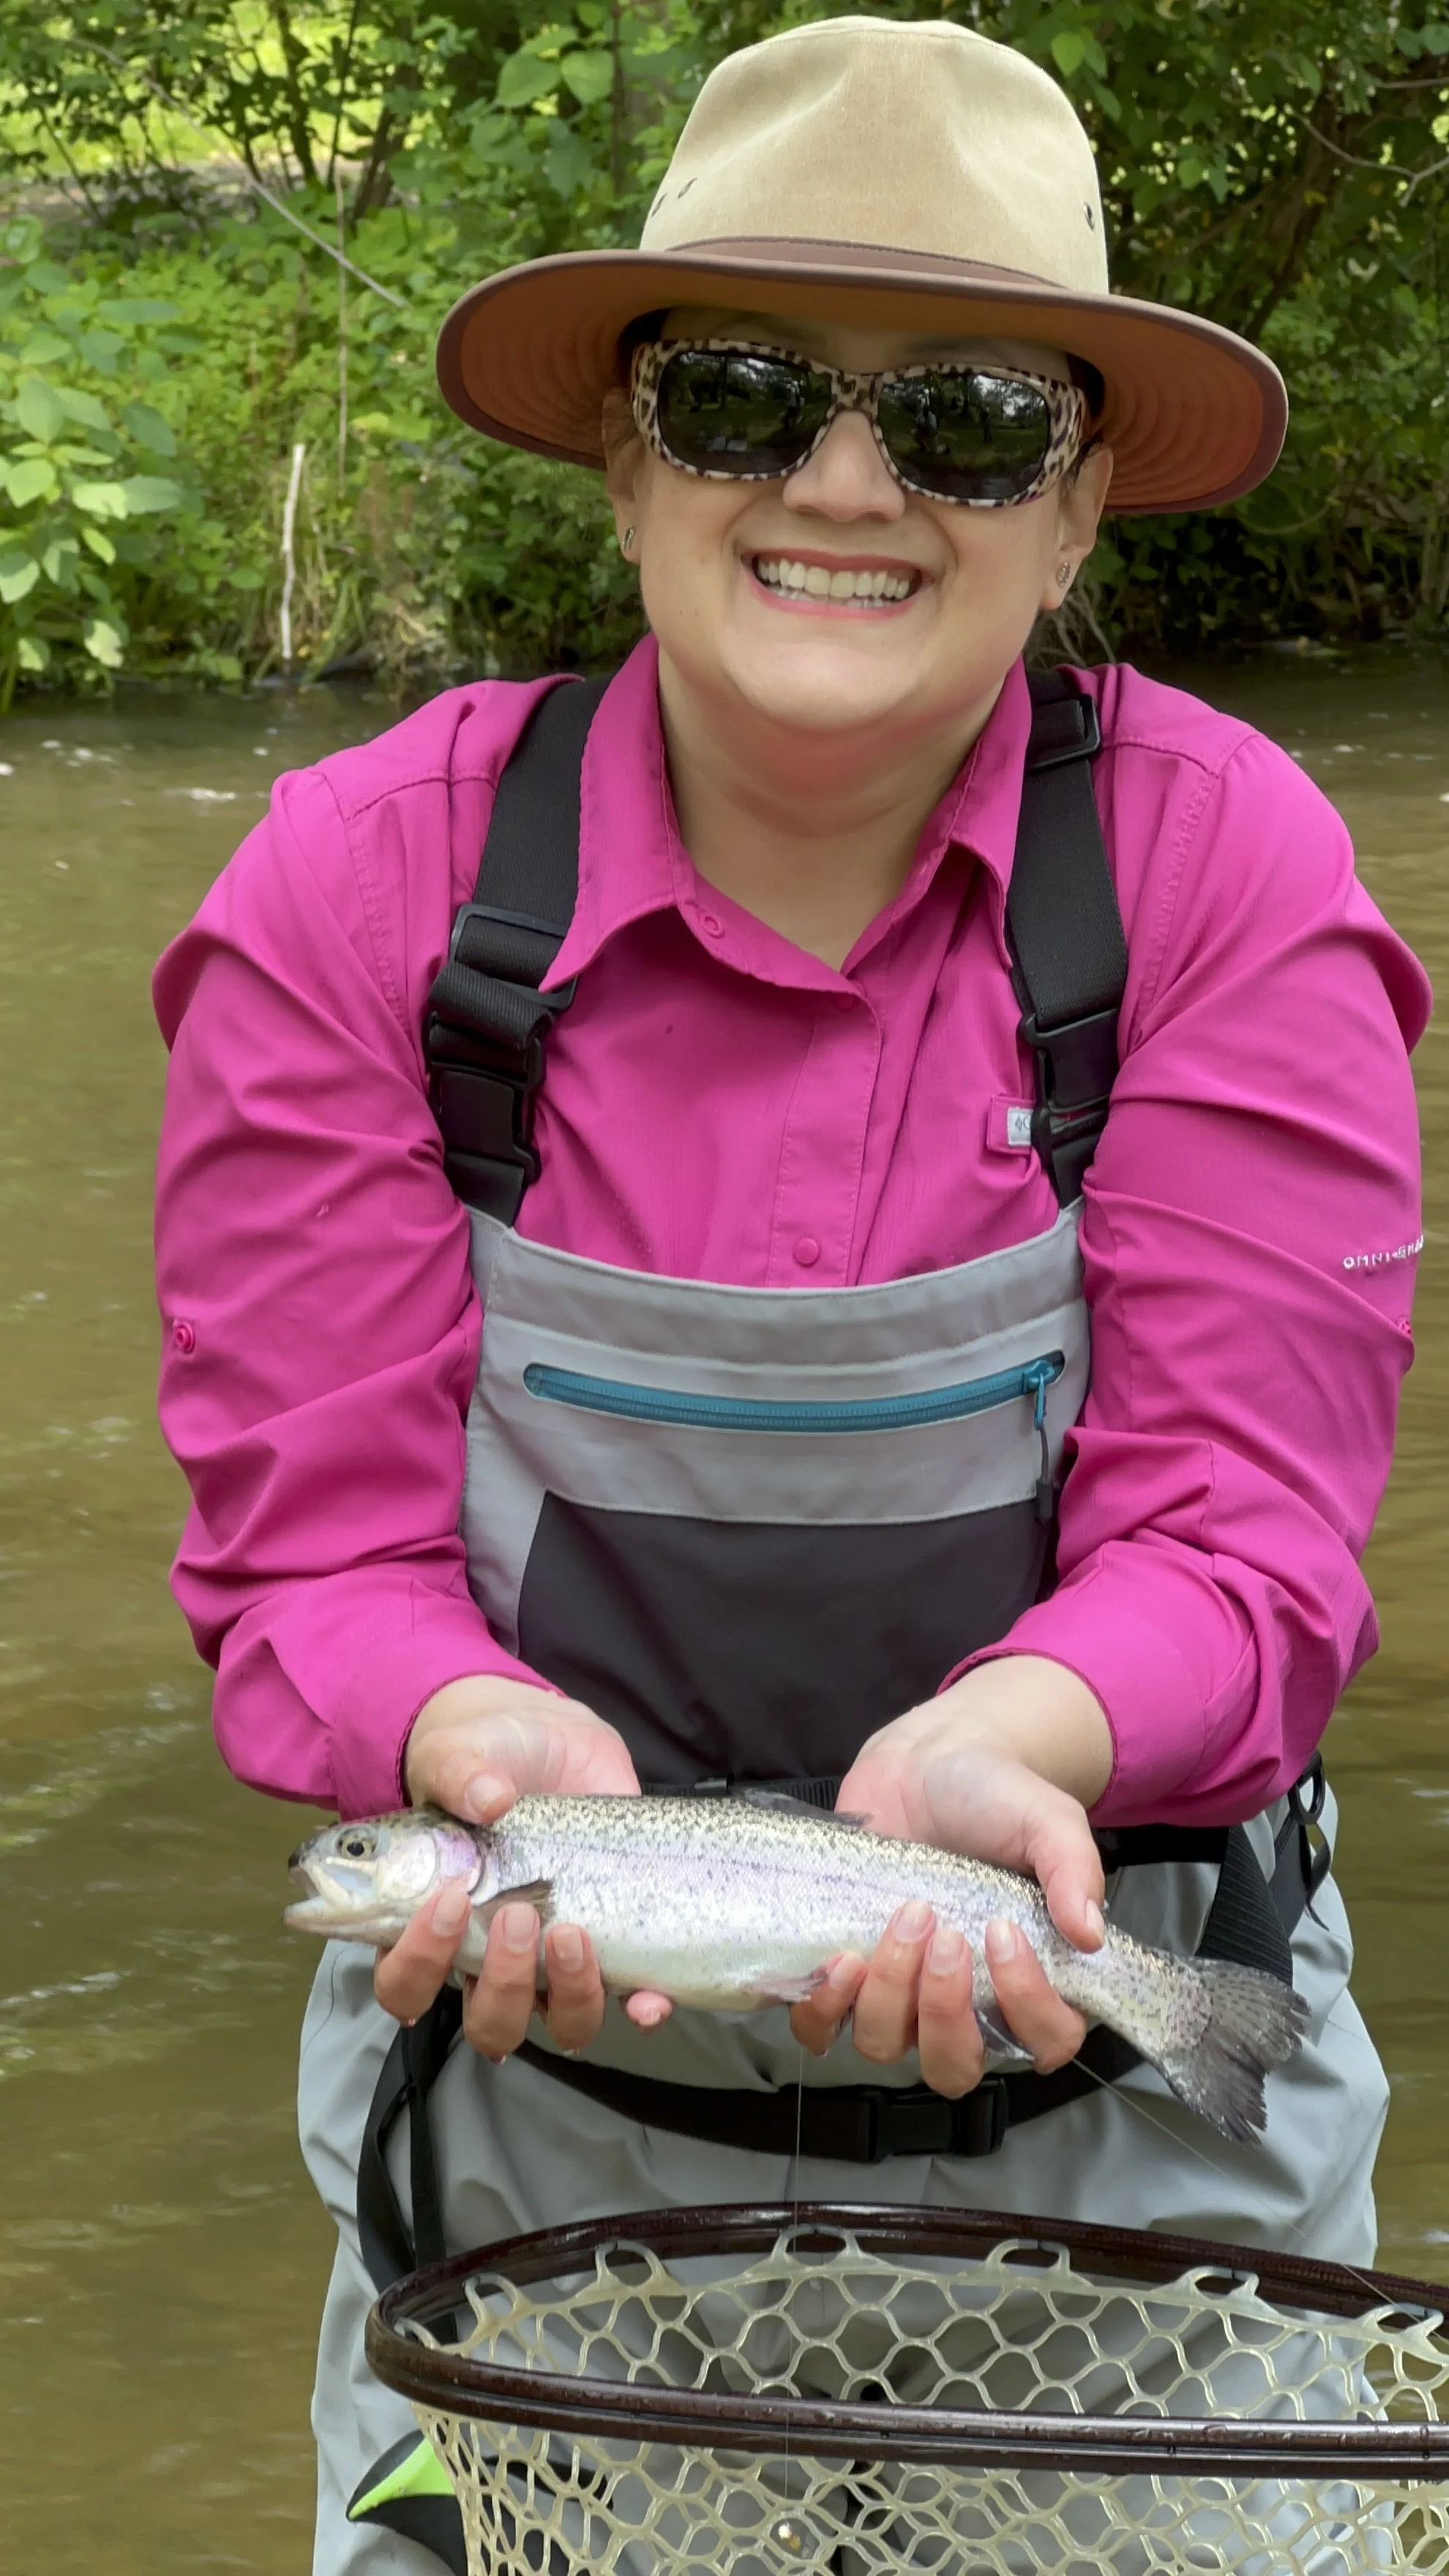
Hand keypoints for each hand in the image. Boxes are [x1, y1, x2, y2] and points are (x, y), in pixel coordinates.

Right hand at [374, 1674, 672, 2053]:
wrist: (549, 1740)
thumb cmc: (486, 1758)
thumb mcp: (457, 1755)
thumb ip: (458, 1774)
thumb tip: (490, 1797)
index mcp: (436, 1925)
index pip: (405, 1984)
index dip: (419, 1965)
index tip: (447, 1903)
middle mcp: (494, 1956)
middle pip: (489, 2023)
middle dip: (504, 1984)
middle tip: (517, 1915)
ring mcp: (555, 1956)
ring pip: (559, 2023)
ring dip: (568, 1994)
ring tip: (572, 1931)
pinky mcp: (614, 1938)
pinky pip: (629, 1998)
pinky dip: (641, 2007)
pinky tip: (647, 1999)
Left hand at [789, 1657, 1112, 2096]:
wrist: (925, 1763)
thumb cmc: (995, 1798)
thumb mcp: (1048, 1820)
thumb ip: (1074, 1870)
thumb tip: (1090, 1933)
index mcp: (1030, 1981)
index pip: (1045, 2040)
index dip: (1026, 2005)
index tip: (1002, 1934)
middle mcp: (966, 2004)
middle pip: (955, 2066)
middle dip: (944, 2010)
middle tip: (944, 1934)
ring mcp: (900, 1996)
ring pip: (886, 2047)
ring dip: (888, 1995)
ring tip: (901, 1920)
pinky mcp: (846, 1977)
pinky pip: (821, 2028)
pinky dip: (822, 2009)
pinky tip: (839, 1960)